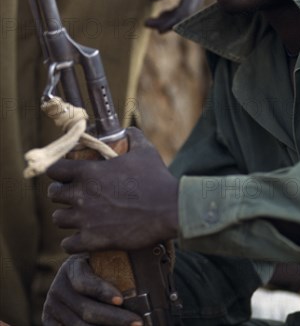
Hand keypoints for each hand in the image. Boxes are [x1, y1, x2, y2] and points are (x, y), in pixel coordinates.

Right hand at [42, 255, 142, 325]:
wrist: (72, 281)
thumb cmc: (95, 269)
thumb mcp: (99, 261)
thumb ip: (112, 266)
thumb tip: (143, 272)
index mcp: (71, 268)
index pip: (85, 281)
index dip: (102, 291)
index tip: (121, 299)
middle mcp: (58, 288)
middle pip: (86, 309)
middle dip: (115, 318)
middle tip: (137, 323)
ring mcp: (51, 307)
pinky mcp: (49, 323)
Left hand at [47, 128, 178, 252]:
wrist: (169, 209)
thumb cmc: (156, 178)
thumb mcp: (145, 150)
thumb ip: (132, 136)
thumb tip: (128, 130)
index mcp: (89, 172)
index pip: (54, 169)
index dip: (58, 171)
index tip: (65, 174)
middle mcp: (81, 195)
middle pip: (53, 194)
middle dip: (62, 193)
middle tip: (75, 195)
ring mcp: (85, 219)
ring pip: (58, 219)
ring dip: (67, 217)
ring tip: (78, 216)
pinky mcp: (93, 240)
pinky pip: (68, 244)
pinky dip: (72, 242)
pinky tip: (81, 237)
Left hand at [145, 0, 205, 32]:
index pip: (184, 10)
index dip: (168, 21)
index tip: (150, 24)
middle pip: (187, 13)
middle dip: (169, 23)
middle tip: (149, 25)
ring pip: (188, 9)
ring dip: (172, 18)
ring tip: (154, 21)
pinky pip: (188, 2)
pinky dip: (177, 10)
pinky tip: (165, 12)